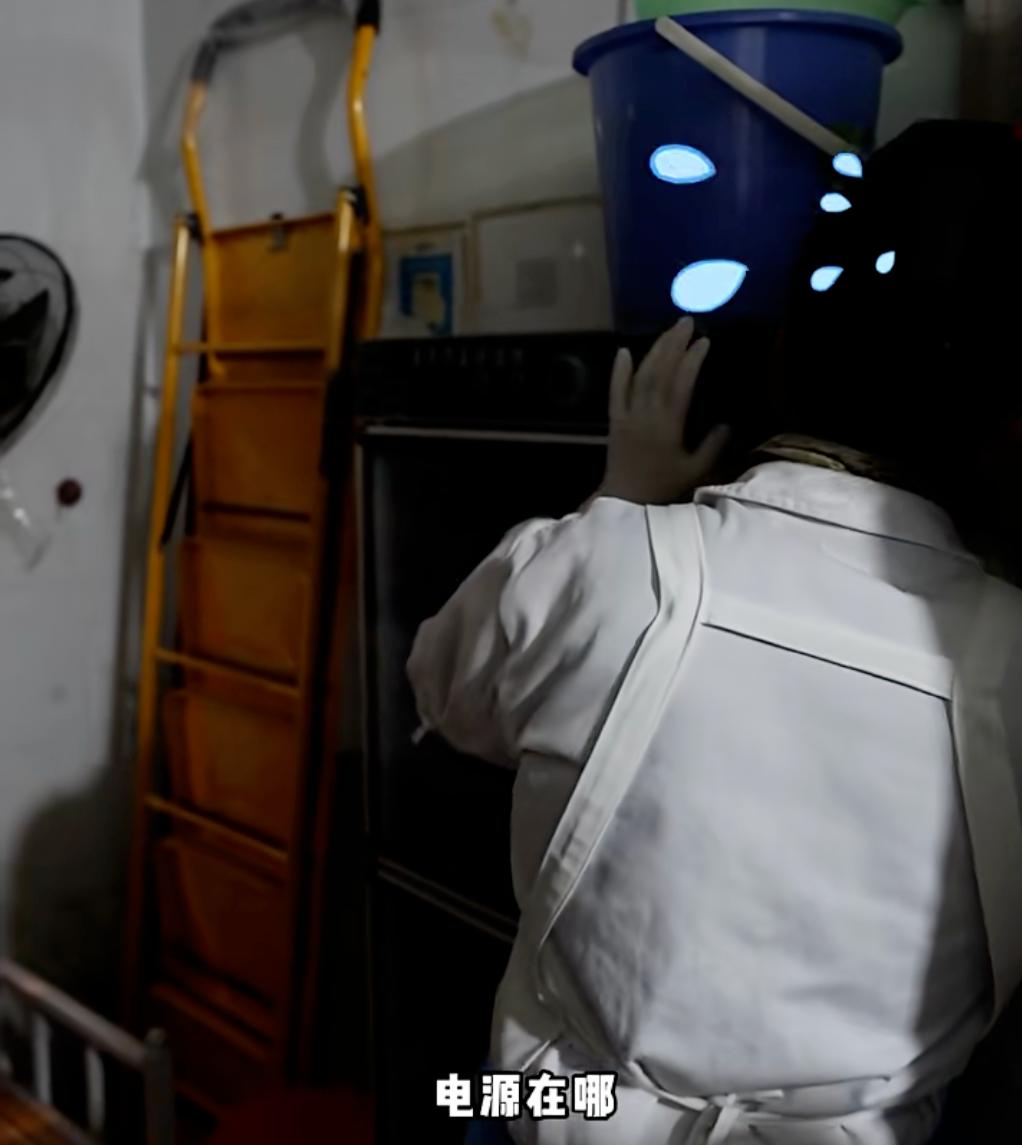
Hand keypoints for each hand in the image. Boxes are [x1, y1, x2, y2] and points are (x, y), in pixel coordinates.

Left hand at [594, 318, 729, 505]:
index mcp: (668, 426)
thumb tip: (727, 423)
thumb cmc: (663, 488)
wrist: (626, 502)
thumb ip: (712, 447)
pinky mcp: (615, 421)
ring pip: (640, 377)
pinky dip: (619, 371)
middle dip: (674, 344)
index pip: (681, 384)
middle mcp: (647, 415)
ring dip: (654, 351)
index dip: (692, 361)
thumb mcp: (695, 471)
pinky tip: (624, 350)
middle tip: (687, 322)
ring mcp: (628, 416)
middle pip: (660, 372)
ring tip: (669, 331)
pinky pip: (615, 392)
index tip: (704, 341)